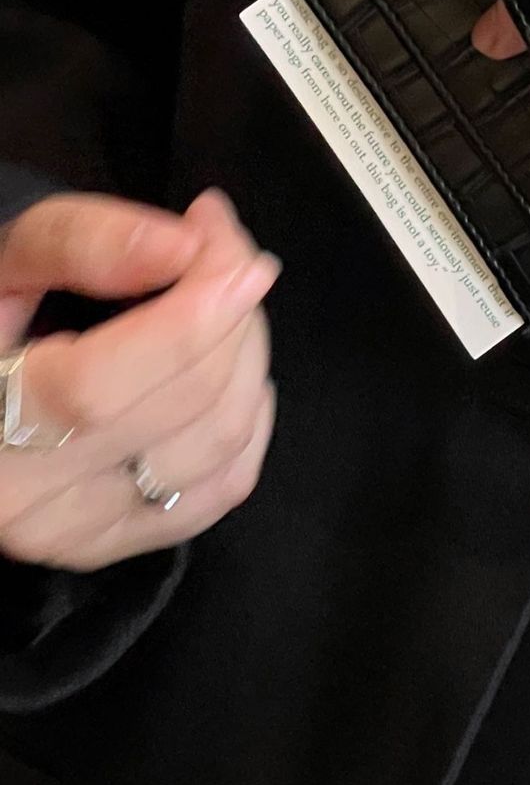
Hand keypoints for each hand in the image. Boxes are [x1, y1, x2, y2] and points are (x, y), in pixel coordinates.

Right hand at [0, 190, 278, 571]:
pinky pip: (228, 484)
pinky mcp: (121, 542)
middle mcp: (30, 497)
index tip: (243, 260)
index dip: (195, 317)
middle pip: (183, 404)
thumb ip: (80, 242)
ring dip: (247, 357)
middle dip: (233, 316)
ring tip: (226, 307)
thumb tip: (181, 247)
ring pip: (220, 440)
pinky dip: (251, 418)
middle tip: (226, 260)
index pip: (107, 384)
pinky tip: (233, 373)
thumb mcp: (7, 264)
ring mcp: (80, 530)